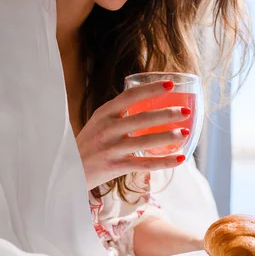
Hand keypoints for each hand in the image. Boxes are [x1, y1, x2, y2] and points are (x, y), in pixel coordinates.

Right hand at [76, 80, 190, 190]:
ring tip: (186, 132)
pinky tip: (180, 159)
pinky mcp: (115, 167)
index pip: (130, 96)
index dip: (151, 89)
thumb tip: (146, 99)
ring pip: (145, 142)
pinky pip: (145, 165)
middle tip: (185, 111)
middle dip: (167, 114)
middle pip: (142, 118)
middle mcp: (107, 129)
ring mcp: (111, 149)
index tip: (170, 85)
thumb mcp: (98, 122)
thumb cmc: (89, 144)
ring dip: (168, 137)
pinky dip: (164, 162)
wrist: (68, 170)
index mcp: (104, 113)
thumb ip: (118, 112)